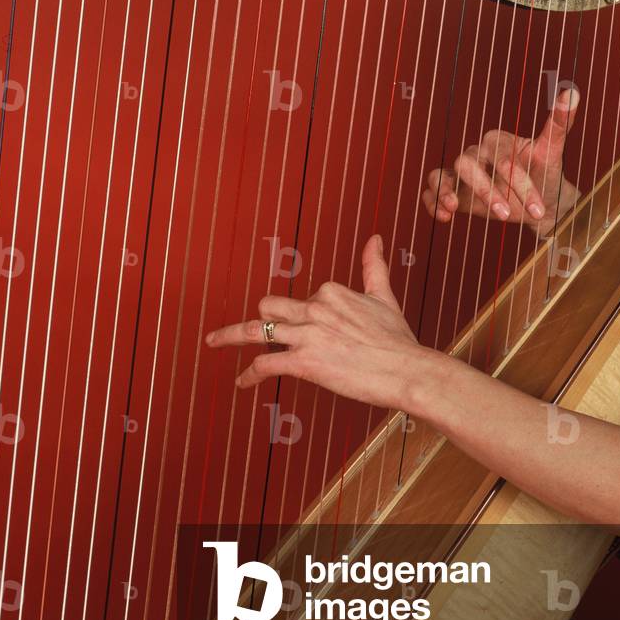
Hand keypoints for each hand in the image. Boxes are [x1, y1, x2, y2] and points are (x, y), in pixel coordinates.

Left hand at [206, 236, 445, 410]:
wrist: (406, 370)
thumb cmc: (397, 339)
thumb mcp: (384, 296)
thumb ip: (373, 266)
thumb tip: (375, 237)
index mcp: (331, 291)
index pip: (304, 299)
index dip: (305, 317)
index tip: (312, 332)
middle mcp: (314, 308)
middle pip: (270, 306)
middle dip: (262, 318)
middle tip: (245, 330)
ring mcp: (306, 334)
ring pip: (256, 329)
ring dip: (230, 335)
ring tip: (213, 340)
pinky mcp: (302, 362)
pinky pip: (264, 364)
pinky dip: (249, 374)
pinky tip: (241, 382)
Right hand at [422, 88, 580, 237]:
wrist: (540, 205)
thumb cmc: (545, 176)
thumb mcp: (553, 152)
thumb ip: (559, 122)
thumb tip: (572, 91)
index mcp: (497, 140)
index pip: (502, 159)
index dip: (519, 183)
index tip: (537, 208)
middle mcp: (476, 154)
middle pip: (468, 164)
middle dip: (486, 191)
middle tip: (508, 216)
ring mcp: (462, 174)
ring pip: (443, 175)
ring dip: (447, 192)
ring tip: (454, 207)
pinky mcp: (453, 191)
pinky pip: (431, 190)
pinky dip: (433, 201)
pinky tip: (445, 216)